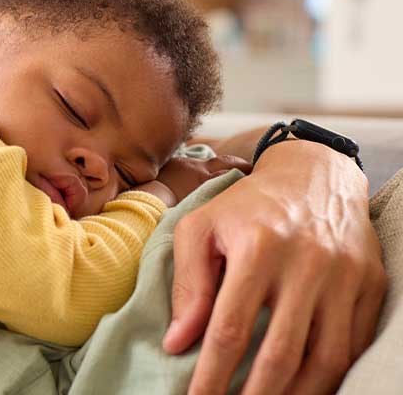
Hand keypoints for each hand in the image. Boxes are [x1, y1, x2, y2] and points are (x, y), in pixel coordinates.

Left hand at [164, 140, 385, 394]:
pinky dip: (329, 376)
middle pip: (281, 353)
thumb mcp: (201, 228)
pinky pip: (353, 346)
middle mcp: (306, 264)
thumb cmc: (246, 206)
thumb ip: (188, 284)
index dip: (213, 374)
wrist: (314, 175)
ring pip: (325, 359)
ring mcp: (345, 277)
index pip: (231, 328)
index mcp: (257, 248)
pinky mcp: (371, 286)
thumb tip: (178, 342)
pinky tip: (303, 389)